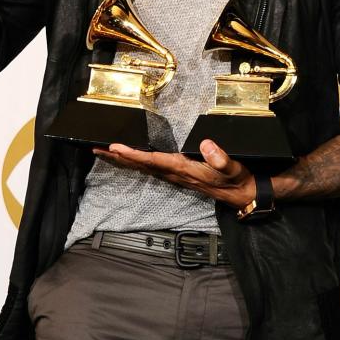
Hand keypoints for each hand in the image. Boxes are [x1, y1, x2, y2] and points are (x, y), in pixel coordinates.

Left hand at [91, 138, 255, 207]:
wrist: (244, 195)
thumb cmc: (239, 180)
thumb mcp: (234, 169)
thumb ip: (221, 158)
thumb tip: (205, 144)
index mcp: (185, 170)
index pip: (153, 161)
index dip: (133, 154)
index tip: (115, 147)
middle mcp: (176, 174)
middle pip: (141, 166)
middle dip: (118, 158)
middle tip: (96, 149)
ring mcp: (176, 176)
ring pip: (144, 168)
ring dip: (124, 160)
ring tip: (105, 152)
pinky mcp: (179, 175)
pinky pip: (152, 168)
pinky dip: (137, 162)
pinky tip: (130, 159)